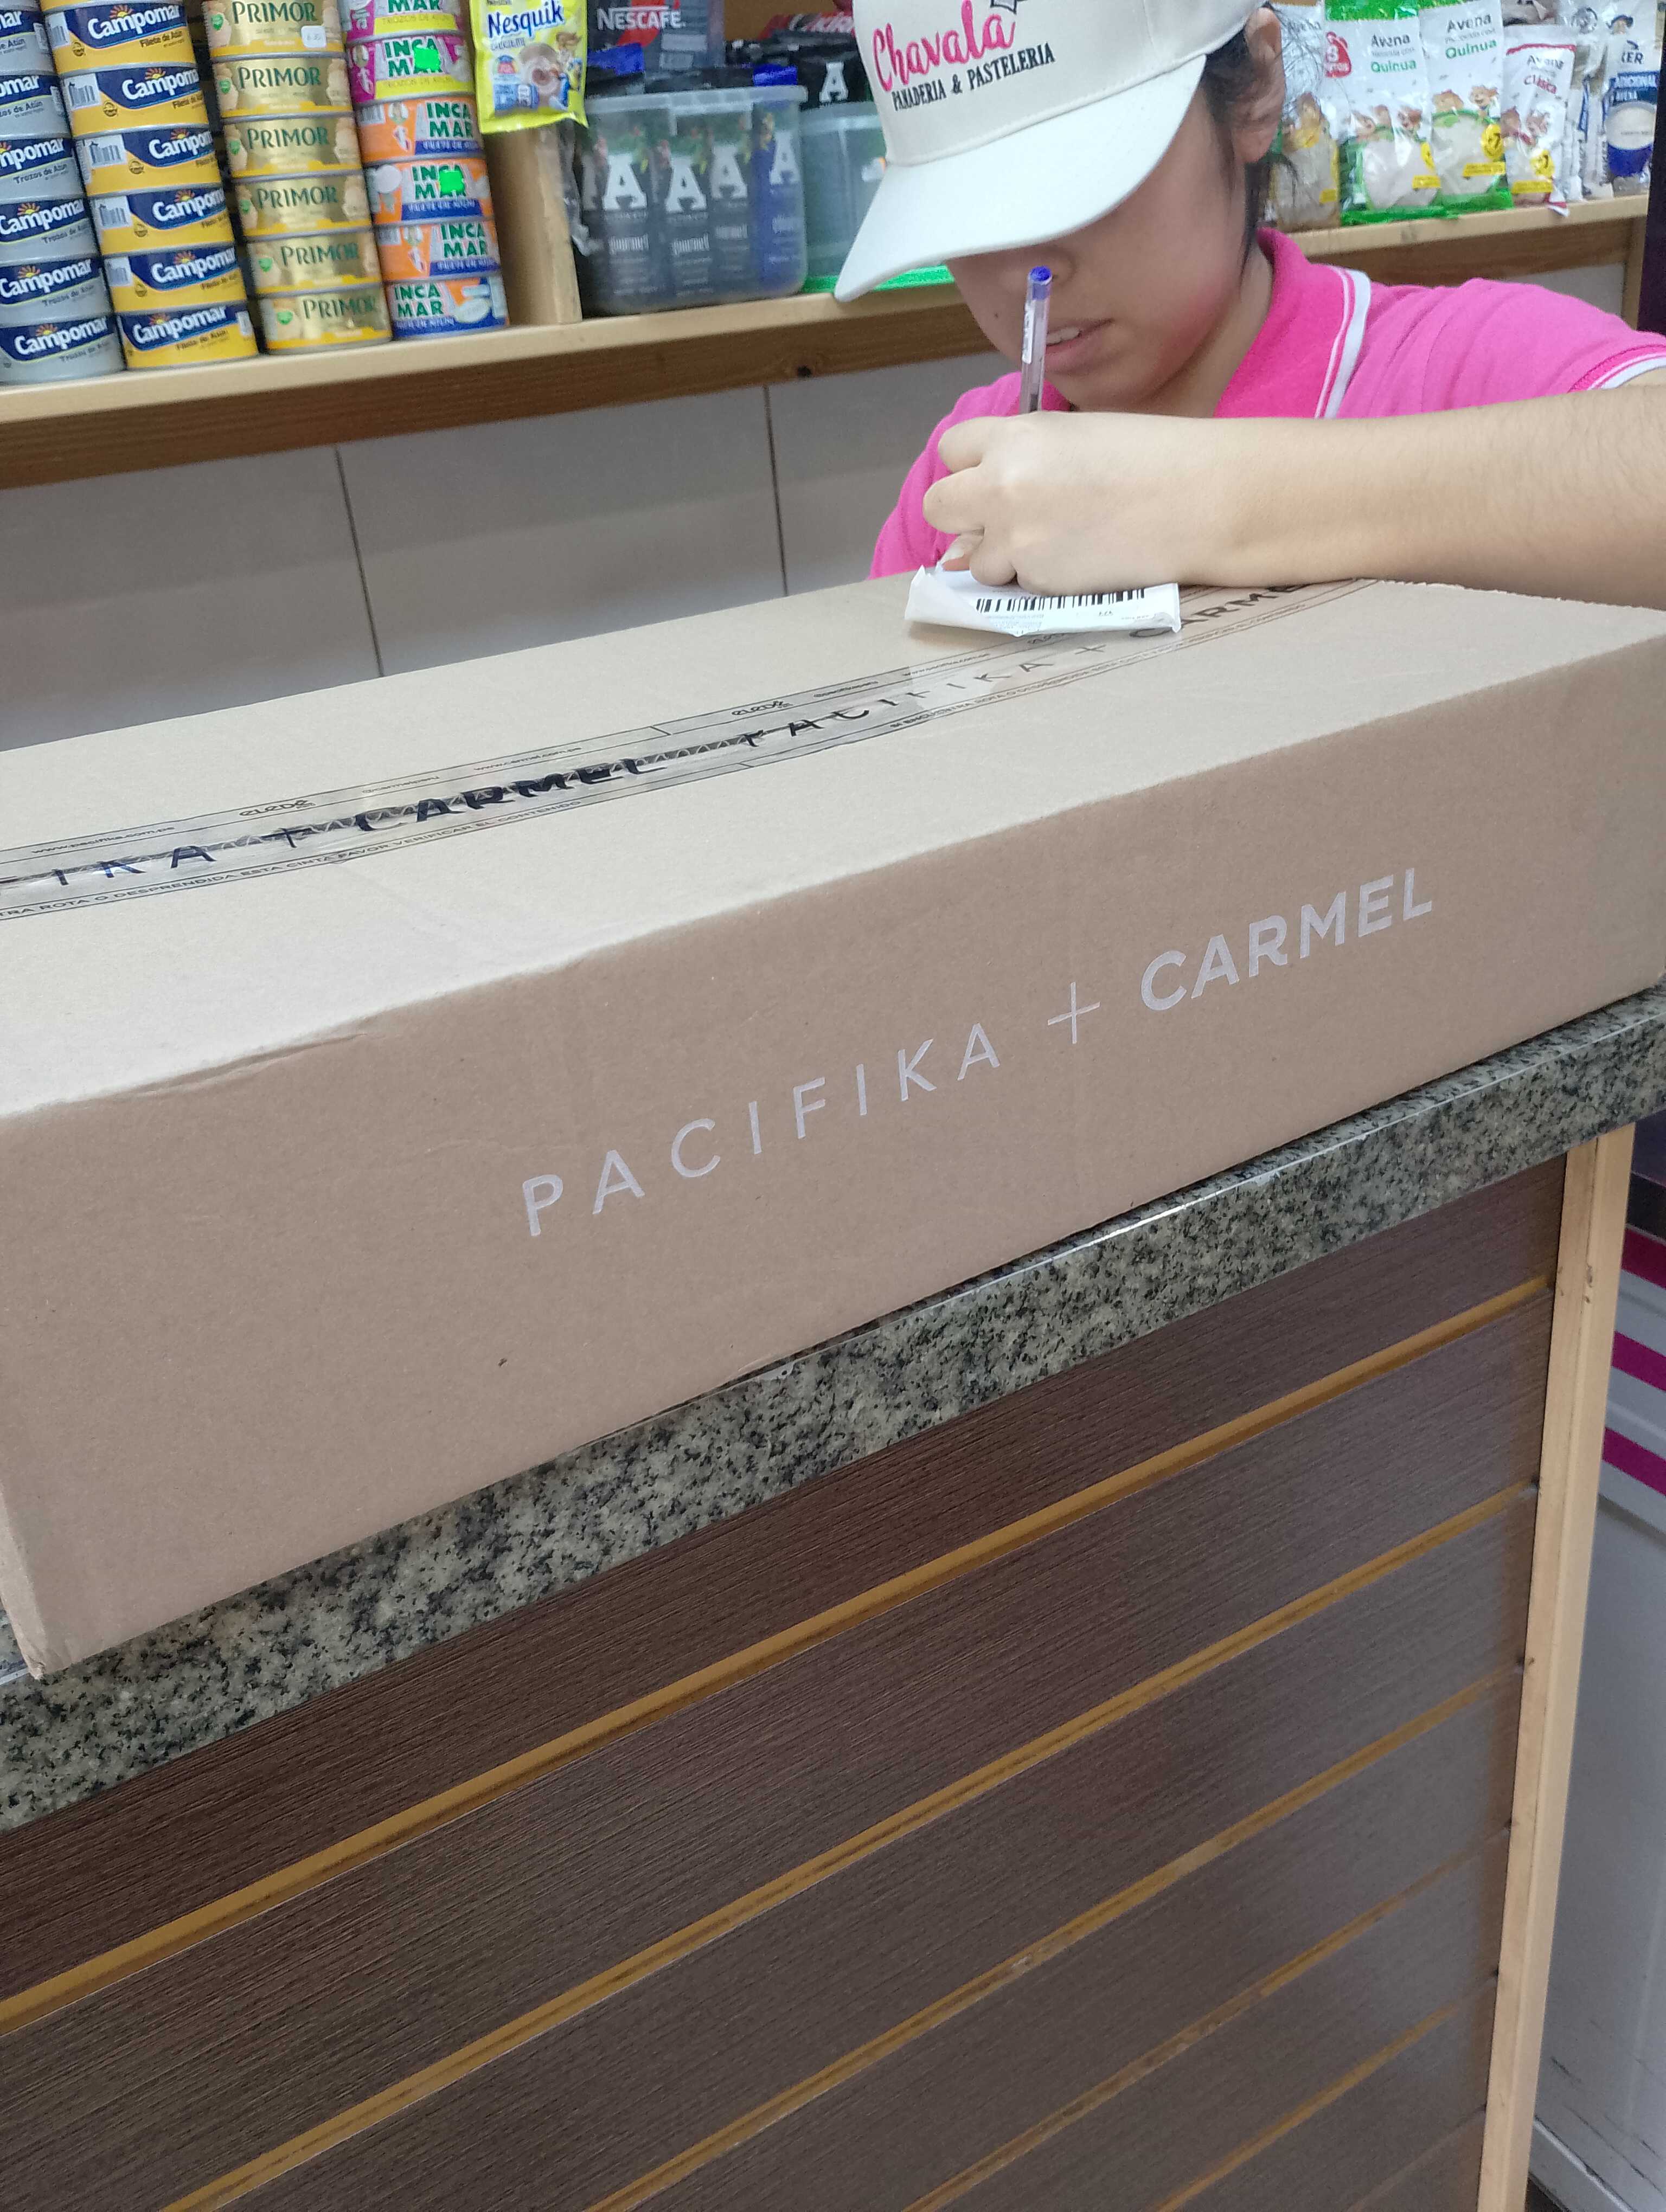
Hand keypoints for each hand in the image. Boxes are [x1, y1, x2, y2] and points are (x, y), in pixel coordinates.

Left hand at [921, 411, 1271, 592]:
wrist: (1197, 500)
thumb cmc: (1151, 458)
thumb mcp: (1077, 440)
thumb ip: (1021, 467)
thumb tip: (973, 526)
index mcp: (1014, 436)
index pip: (951, 450)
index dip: (970, 467)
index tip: (993, 477)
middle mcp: (1001, 485)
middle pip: (939, 507)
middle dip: (962, 517)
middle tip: (1001, 520)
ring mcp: (1014, 536)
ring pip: (975, 559)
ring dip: (1003, 557)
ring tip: (1059, 541)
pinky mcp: (1036, 579)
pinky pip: (1016, 584)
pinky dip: (1039, 578)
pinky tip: (1080, 558)